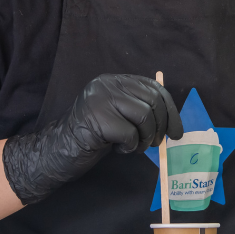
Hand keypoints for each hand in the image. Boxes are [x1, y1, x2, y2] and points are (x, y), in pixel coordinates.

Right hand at [2, 74, 183, 204]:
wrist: (57, 152)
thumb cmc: (92, 137)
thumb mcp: (119, 116)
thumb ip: (139, 109)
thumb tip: (173, 120)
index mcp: (114, 81)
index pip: (154, 88)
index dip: (171, 111)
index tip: (177, 132)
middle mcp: (107, 84)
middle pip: (152, 100)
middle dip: (161, 127)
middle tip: (155, 144)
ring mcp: (101, 99)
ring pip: (145, 116)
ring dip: (145, 138)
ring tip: (133, 147)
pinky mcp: (98, 119)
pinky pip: (130, 134)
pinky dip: (131, 147)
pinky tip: (118, 150)